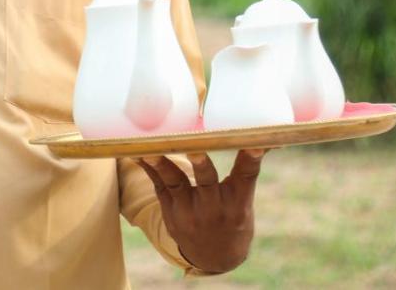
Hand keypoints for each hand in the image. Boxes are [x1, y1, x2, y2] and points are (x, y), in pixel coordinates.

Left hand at [135, 149, 264, 273]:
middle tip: (194, 148)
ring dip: (162, 165)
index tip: (256, 144)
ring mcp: (190, 212)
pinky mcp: (171, 212)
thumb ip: (244, 172)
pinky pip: (159, 186)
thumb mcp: (244, 202)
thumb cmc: (233, 219)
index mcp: (238, 202)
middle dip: (200, 164)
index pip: (246, 176)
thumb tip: (258, 138)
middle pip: (207, 181)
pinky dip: (149, 168)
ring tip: (149, 149)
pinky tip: (137, 153)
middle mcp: (214, 208)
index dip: (251, 159)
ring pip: (176, 183)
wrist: (215, 257)